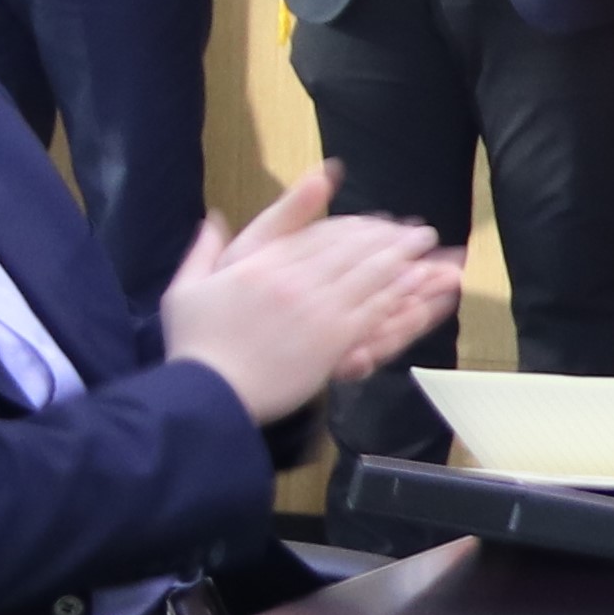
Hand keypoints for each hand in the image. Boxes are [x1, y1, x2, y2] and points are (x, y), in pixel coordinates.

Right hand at [157, 166, 459, 424]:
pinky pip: (374, 307)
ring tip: (426, 243)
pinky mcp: (334, 339)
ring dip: (403, 254)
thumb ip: (204, 250)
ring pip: (369, 271)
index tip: (373, 221)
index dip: (351, 225)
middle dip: (387, 234)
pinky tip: (418, 280)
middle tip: (414, 229)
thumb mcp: (187, 288)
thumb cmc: (193, 346)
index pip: (317, 233)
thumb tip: (213, 219)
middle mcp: (294, 279)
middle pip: (351, 247)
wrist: (206, 395)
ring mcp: (317, 308)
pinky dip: (399, 290)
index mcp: (260, 263)